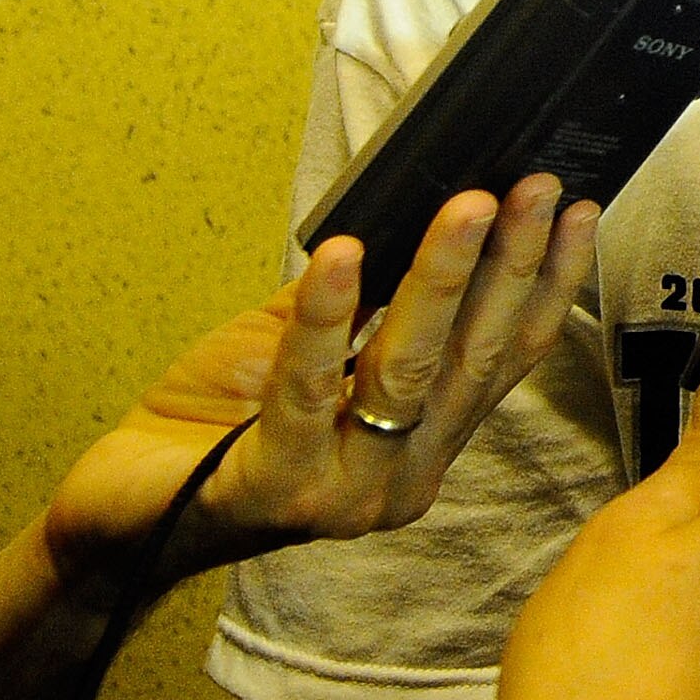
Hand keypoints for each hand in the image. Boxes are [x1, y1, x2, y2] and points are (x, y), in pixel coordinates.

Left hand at [42, 176, 600, 589]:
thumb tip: (409, 206)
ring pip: (409, 372)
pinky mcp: (276, 491)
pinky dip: (327, 317)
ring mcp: (344, 495)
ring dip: (442, 278)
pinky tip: (344, 256)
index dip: (547, 285)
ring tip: (466, 205)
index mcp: (422, 448)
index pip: (503, 361)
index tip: (579, 211)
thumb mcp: (300, 347)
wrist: (120, 512)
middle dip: (512, 264)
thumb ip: (359, 302)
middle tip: (537, 187)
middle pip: (472, 361)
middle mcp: (400, 480)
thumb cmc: (212, 425)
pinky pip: (308, 392)